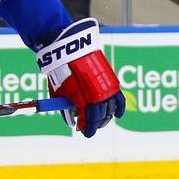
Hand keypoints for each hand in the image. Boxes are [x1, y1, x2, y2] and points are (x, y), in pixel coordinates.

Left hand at [39, 19, 124, 136]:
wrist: (70, 48)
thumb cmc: (61, 70)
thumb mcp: (60, 91)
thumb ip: (67, 107)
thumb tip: (73, 122)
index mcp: (83, 97)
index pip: (87, 119)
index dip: (84, 126)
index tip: (80, 130)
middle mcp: (97, 93)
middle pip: (99, 116)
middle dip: (94, 124)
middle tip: (88, 129)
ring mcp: (106, 87)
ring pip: (110, 109)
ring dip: (105, 118)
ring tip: (99, 122)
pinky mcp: (111, 80)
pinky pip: (119, 98)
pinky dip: (119, 107)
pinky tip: (117, 115)